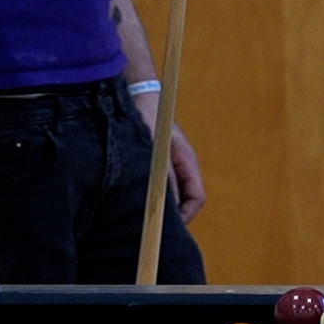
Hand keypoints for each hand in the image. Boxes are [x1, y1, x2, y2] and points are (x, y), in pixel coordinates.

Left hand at [133, 91, 206, 221]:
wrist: (134, 95)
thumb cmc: (148, 119)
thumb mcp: (156, 152)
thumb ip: (164, 179)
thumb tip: (164, 208)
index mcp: (187, 163)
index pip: (196, 198)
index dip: (185, 216)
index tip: (166, 227)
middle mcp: (179, 167)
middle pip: (182, 201)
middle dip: (169, 215)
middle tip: (149, 227)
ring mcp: (166, 165)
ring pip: (166, 195)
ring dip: (154, 205)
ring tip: (136, 213)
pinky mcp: (150, 164)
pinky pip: (152, 186)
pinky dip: (144, 195)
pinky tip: (127, 197)